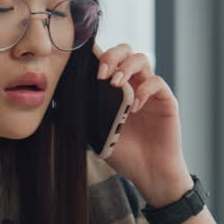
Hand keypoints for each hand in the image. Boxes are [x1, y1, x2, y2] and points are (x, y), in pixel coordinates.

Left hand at [95, 44, 191, 205]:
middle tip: (102, 73)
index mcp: (115, 89)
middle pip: (125, 50)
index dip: (96, 54)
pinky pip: (157, 82)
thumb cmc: (124, 154)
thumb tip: (57, 103)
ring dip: (126, 66)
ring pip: (142, 59)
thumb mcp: (96, 135)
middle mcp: (133, 84)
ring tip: (116, 83)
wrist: (149, 173)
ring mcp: (150, 91)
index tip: (83, 61)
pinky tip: (135, 107)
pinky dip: (145, 90)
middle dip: (112, 55)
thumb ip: (83, 117)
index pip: (106, 60)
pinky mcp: (166, 100)